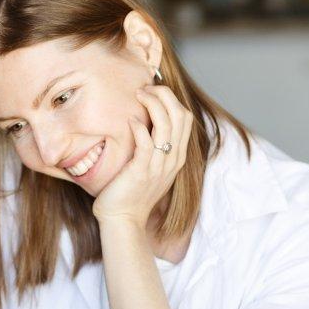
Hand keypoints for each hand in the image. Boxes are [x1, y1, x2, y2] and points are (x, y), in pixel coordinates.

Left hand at [92, 85, 193, 228]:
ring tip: (139, 94)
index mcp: (176, 156)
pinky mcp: (142, 171)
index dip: (171, 99)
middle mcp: (172, 159)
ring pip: (166, 125)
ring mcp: (159, 165)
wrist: (123, 220)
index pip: (185, 118)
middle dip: (165, 95)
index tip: (153, 91)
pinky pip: (146, 144)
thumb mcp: (149, 167)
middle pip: (180, 115)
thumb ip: (152, 147)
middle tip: (145, 88)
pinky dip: (140, 128)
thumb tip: (143, 122)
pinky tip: (131, 120)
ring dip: (153, 104)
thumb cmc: (130, 192)